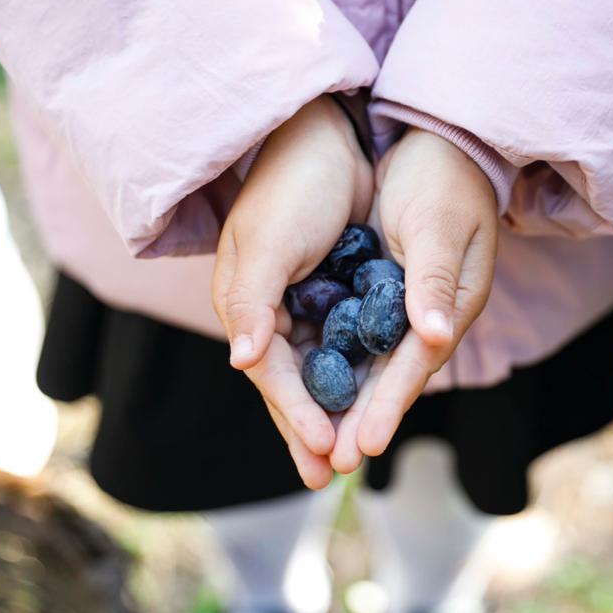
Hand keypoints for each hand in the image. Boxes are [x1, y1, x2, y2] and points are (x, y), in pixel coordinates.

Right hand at [212, 95, 372, 487]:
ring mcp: (302, 304)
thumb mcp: (266, 242)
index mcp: (247, 305)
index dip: (295, 414)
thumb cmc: (291, 186)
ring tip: (348, 457)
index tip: (321, 450)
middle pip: (291, 386)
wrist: (326, 134)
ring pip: (319, 373)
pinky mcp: (332, 292)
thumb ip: (252, 301)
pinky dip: (354, 376)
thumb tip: (242, 362)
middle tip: (328, 478)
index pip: (272, 375)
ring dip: (333, 414)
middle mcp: (271, 312)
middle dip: (308, 432)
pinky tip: (370, 400)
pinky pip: (344, 345)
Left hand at [327, 129, 498, 473]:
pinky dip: (336, 369)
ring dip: (345, 407)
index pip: (413, 367)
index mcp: (449, 306)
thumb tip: (435, 337)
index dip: (387, 406)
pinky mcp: (382, 295)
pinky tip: (310, 392)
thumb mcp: (438, 225)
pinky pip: (356, 342)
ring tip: (317, 450)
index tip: (363, 445)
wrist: (441, 141)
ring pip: (371, 369)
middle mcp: (428, 317)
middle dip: (361, 423)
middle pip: (389, 380)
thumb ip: (431, 281)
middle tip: (329, 466)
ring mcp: (405, 309)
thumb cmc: (443, 178)